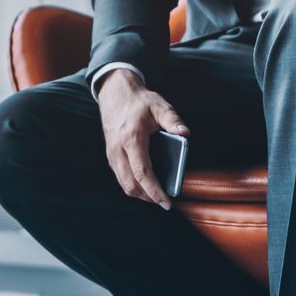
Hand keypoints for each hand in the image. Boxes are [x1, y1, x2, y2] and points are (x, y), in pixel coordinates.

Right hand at [95, 70, 188, 208]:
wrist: (114, 93)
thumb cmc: (138, 100)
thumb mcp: (158, 105)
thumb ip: (172, 119)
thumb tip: (185, 133)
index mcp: (131, 138)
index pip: (142, 173)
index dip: (154, 191)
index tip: (166, 202)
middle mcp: (118, 149)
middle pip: (130, 184)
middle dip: (148, 197)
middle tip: (165, 203)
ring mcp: (112, 153)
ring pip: (124, 183)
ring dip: (140, 194)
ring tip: (157, 196)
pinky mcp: (110, 154)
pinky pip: (120, 177)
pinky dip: (133, 185)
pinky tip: (146, 184)